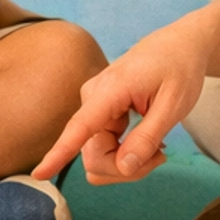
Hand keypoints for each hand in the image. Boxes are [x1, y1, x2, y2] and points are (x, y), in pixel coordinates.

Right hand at [34, 24, 210, 184]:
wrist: (180, 45)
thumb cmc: (179, 69)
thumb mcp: (174, 105)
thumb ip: (147, 138)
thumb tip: (123, 167)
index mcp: (111, 89)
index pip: (80, 127)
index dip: (60, 153)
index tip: (39, 174)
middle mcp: (93, 98)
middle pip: (93, 156)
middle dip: (125, 168)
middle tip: (160, 155)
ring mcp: (93, 107)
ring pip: (97, 157)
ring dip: (127, 163)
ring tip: (157, 147)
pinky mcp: (99, 114)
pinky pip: (103, 149)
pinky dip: (126, 155)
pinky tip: (148, 141)